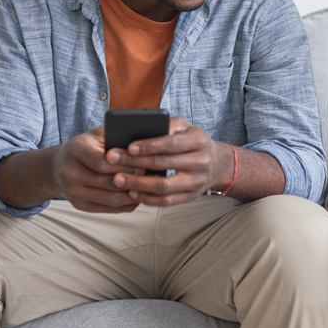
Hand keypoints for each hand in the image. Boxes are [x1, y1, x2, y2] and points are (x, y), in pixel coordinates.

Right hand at [50, 126, 140, 212]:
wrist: (60, 166)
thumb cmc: (87, 146)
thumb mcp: (98, 134)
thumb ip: (116, 134)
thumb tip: (144, 138)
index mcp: (75, 150)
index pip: (104, 162)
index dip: (126, 164)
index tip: (145, 163)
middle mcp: (70, 173)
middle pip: (109, 182)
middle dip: (133, 180)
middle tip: (152, 178)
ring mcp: (73, 192)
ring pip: (111, 198)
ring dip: (133, 195)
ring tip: (148, 188)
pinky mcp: (79, 205)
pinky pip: (109, 209)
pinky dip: (127, 204)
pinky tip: (138, 196)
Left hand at [106, 116, 229, 206]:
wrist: (215, 163)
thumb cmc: (192, 141)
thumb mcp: (185, 127)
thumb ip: (167, 126)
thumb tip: (141, 130)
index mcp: (199, 141)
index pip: (171, 144)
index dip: (149, 146)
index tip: (128, 147)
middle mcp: (201, 162)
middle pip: (164, 164)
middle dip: (135, 162)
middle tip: (112, 160)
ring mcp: (197, 182)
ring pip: (164, 187)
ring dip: (138, 184)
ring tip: (118, 179)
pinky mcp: (191, 197)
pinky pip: (166, 201)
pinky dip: (147, 198)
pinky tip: (132, 192)